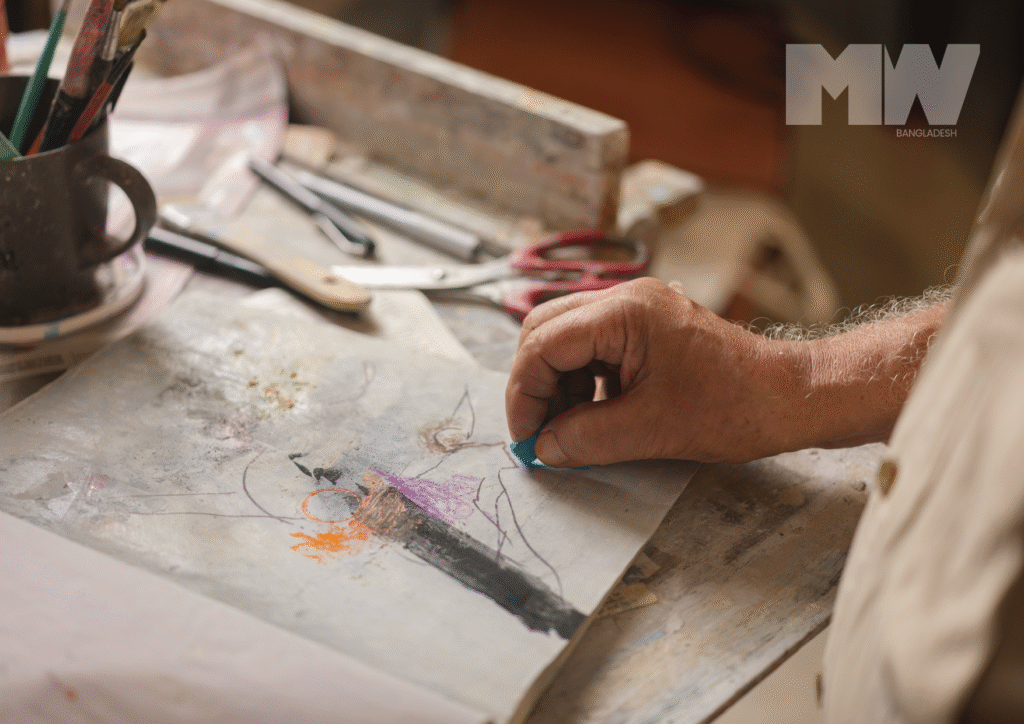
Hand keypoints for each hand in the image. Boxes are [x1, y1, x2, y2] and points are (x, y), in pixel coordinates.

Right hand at [505, 278, 809, 466]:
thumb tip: (544, 447)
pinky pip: (592, 351)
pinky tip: (591, 417)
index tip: (527, 437)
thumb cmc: (736, 405)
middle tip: (538, 433)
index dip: (525, 393)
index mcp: (625, 313)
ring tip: (568, 431)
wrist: (789, 397)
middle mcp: (625, 301)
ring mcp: (635, 313)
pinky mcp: (643, 330)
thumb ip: (586, 438)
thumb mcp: (652, 431)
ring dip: (557, 386)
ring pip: (565, 341)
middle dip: (535, 384)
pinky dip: (581, 384)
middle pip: (545, 332)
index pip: (542, 342)